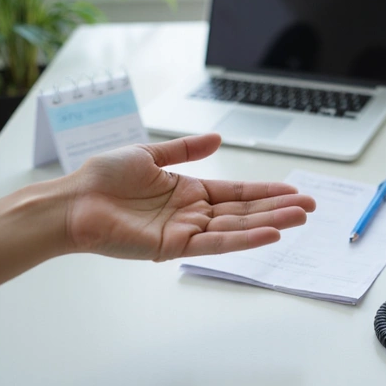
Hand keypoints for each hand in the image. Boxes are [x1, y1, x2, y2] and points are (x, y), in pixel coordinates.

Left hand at [64, 133, 315, 260]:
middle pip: (245, 211)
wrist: (74, 201)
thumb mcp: (150, 155)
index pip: (238, 192)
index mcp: (189, 191)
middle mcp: (193, 213)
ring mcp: (186, 231)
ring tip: (300, 218)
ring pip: (237, 228)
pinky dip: (244, 240)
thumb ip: (186, 150)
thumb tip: (217, 138)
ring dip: (270, 222)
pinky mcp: (174, 247)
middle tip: (311, 206)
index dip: (266, 190)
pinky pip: (215, 244)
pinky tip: (270, 234)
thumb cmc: (104, 178)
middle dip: (278, 208)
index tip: (294, 189)